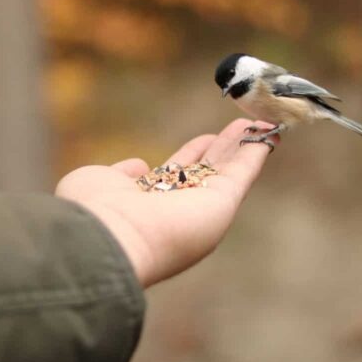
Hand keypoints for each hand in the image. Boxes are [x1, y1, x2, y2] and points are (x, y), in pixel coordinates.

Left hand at [55, 119, 276, 287]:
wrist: (107, 238)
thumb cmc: (94, 213)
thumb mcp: (99, 182)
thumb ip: (121, 175)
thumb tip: (140, 166)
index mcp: (151, 205)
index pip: (178, 176)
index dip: (193, 155)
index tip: (206, 139)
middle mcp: (179, 210)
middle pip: (209, 172)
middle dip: (225, 149)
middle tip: (242, 126)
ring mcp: (202, 207)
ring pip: (229, 171)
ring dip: (244, 146)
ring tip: (258, 123)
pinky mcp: (221, 203)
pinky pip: (243, 173)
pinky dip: (256, 153)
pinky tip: (267, 134)